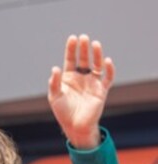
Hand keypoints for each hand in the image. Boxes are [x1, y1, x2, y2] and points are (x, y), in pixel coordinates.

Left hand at [48, 34, 114, 148]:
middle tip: (83, 37)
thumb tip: (55, 68)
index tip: (72, 38)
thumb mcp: (54, 96)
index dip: (71, 49)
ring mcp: (92, 83)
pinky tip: (107, 61)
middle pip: (84, 59)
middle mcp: (81, 78)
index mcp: (69, 77)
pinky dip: (109, 69)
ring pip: (96, 65)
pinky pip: (108, 78)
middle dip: (84, 49)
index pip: (71, 60)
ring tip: (95, 44)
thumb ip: (54, 83)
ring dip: (97, 54)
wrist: (75, 126)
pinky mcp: (101, 90)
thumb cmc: (62, 111)